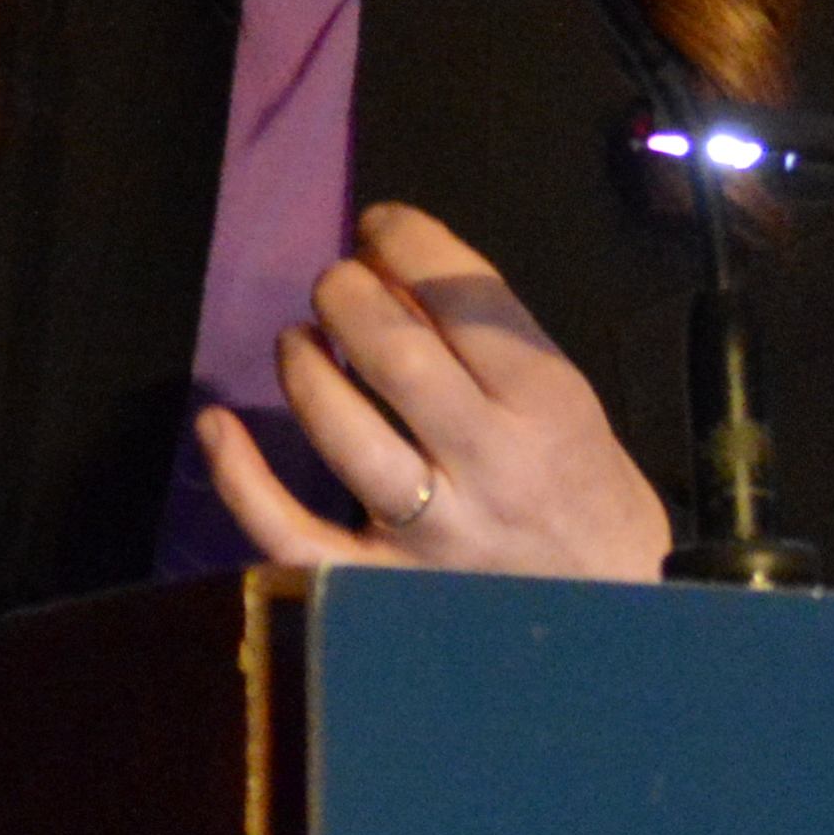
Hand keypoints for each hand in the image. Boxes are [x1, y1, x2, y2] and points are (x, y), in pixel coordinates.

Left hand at [200, 202, 672, 581]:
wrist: (615, 608)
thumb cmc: (581, 485)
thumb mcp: (562, 394)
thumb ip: (485, 334)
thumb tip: (388, 263)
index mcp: (545, 401)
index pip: (464, 297)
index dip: (407, 242)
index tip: (380, 226)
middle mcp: (490, 463)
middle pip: (396, 357)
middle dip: (349, 295)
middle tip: (337, 283)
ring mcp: (433, 532)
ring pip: (346, 433)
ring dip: (306, 368)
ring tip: (300, 339)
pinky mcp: (383, 586)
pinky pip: (294, 536)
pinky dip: (242, 480)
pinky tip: (218, 426)